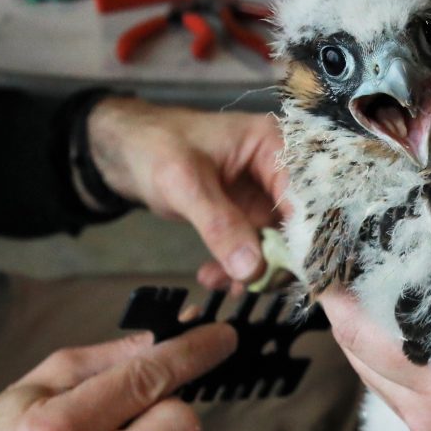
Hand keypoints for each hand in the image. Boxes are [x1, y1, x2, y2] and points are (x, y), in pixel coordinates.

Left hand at [86, 97, 285, 289]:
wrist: (124, 149)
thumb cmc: (153, 146)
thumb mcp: (184, 184)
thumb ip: (220, 225)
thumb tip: (252, 269)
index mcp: (272, 145)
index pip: (306, 198)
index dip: (305, 239)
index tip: (290, 275)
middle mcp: (277, 170)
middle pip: (299, 225)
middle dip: (276, 261)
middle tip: (248, 285)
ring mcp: (263, 195)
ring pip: (278, 244)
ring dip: (254, 270)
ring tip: (218, 282)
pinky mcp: (247, 216)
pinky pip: (256, 250)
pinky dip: (238, 268)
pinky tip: (213, 277)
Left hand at [320, 209, 430, 430]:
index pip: (363, 328)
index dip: (338, 285)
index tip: (332, 243)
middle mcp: (428, 405)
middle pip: (352, 347)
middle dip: (338, 299)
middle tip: (335, 253)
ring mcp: (429, 425)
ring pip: (365, 370)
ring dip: (354, 327)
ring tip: (352, 279)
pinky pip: (388, 389)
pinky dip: (377, 354)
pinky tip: (384, 323)